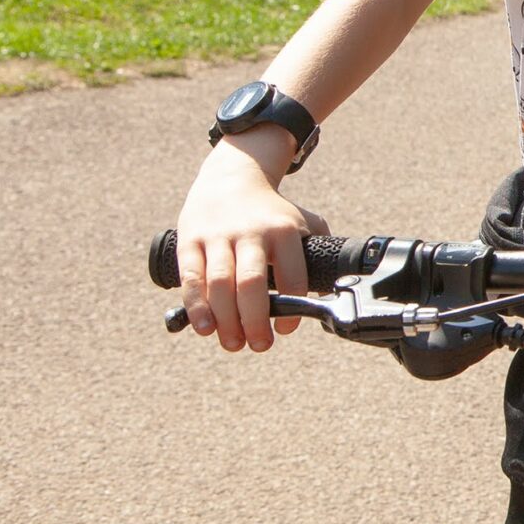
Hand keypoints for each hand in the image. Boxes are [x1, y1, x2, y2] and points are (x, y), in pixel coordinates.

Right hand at [175, 138, 329, 351]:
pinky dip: (197, 307)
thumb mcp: (302, 221)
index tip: (287, 330)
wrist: (230, 178)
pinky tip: (205, 328)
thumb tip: (332, 291)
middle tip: (260, 345)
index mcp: (284, 230)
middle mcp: (251, 232)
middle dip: (256, 320)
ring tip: (234, 343)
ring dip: (226, 320)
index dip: (292, 306)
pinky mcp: (191, 240)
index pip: (292, 275)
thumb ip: (318, 251)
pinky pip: (192, 278)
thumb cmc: (272, 212)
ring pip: (219, 284)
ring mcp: (219, 236)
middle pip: (252, 283)